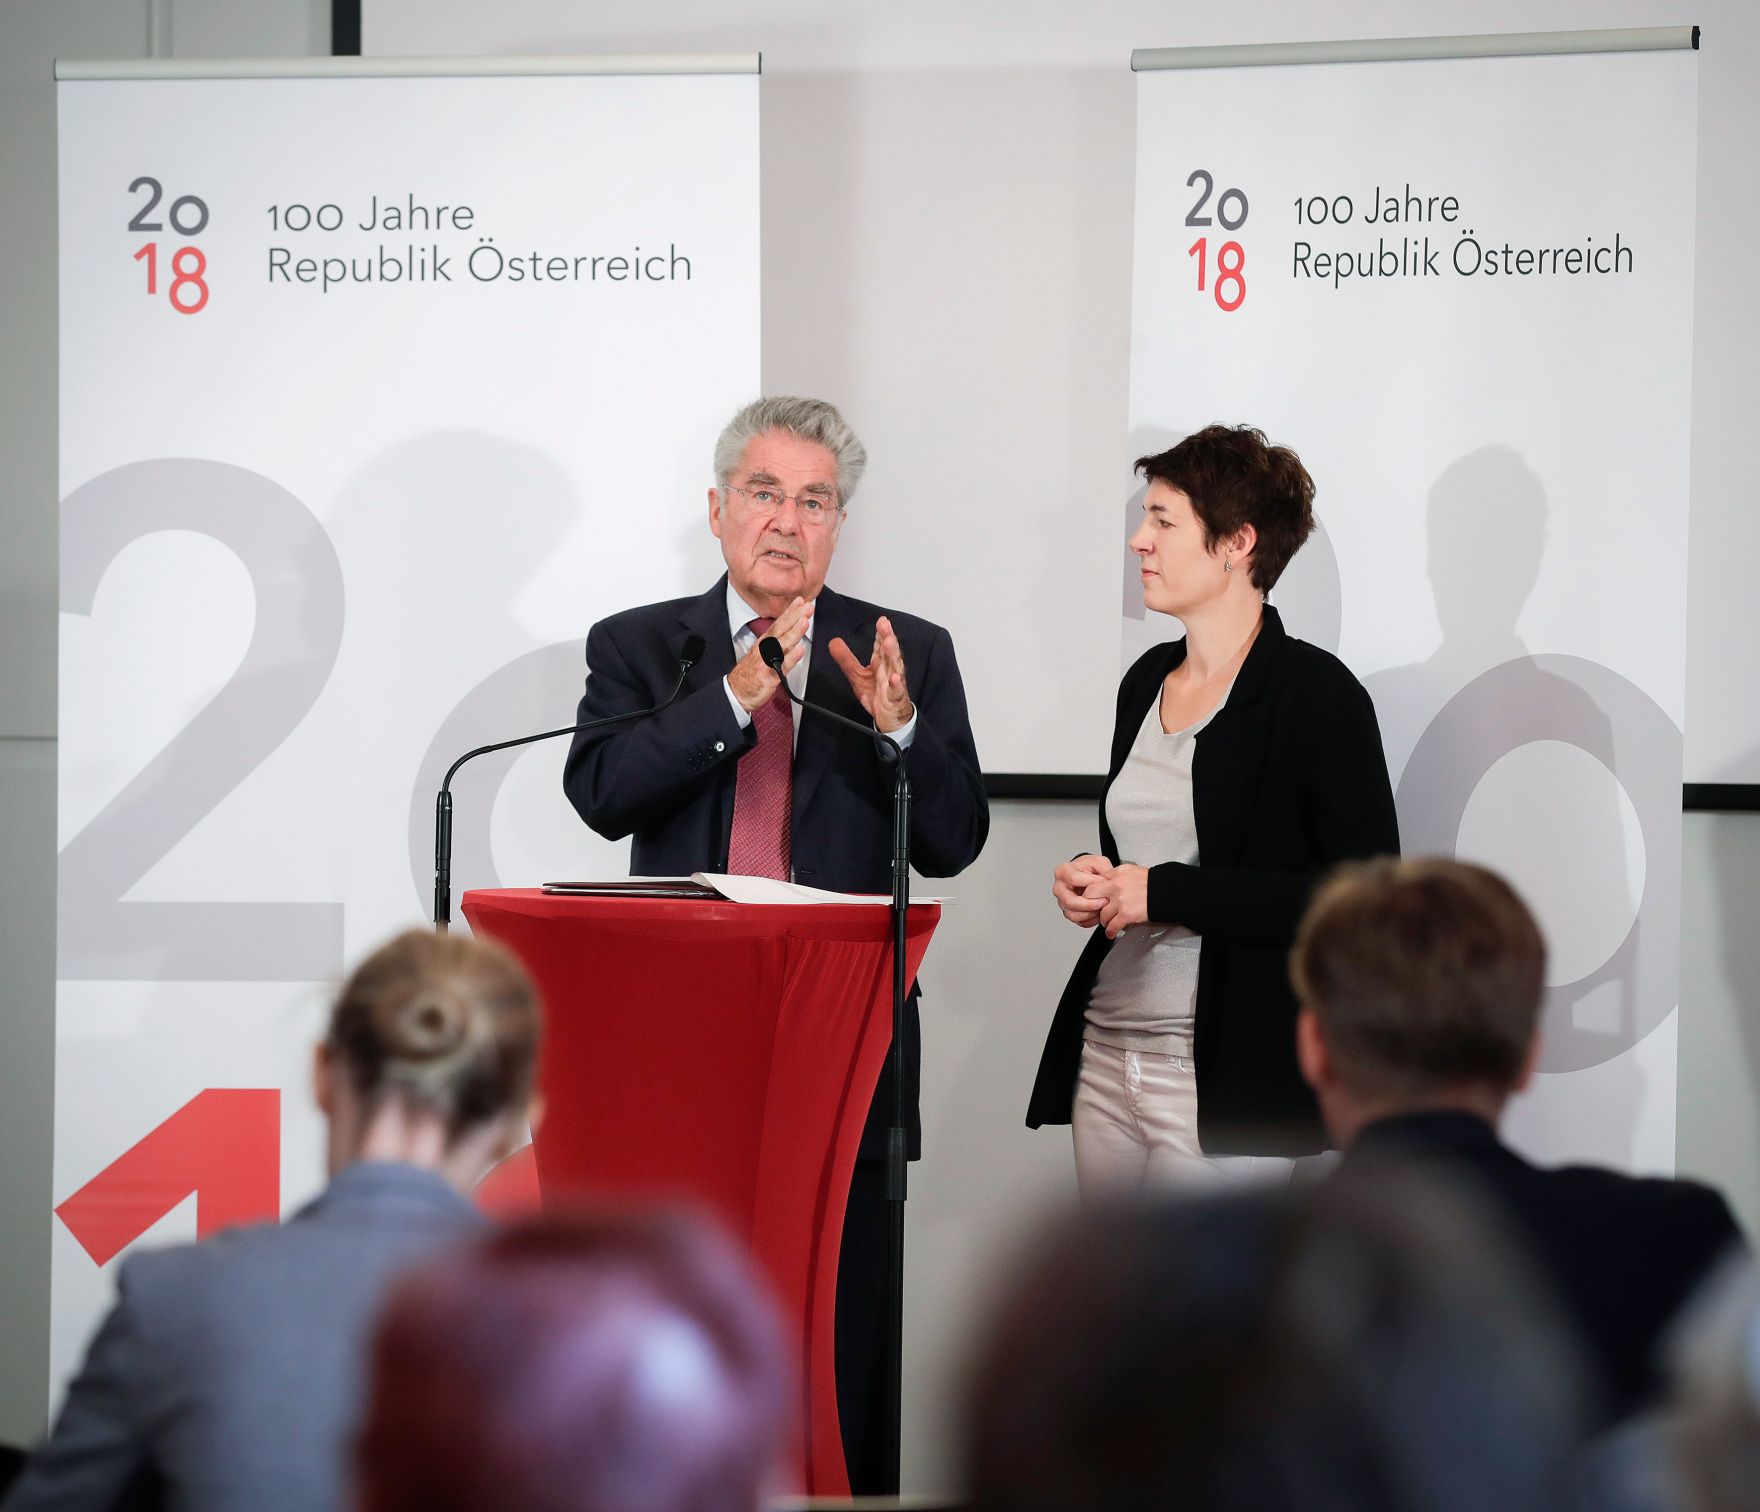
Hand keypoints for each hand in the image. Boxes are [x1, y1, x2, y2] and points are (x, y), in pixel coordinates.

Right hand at [727, 597, 811, 712]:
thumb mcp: (764, 653)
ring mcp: (766, 661)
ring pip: (781, 644)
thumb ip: (779, 643)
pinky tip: (799, 650)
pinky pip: (780, 666)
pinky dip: (790, 658)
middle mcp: (765, 649)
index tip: (801, 600)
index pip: (779, 623)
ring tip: (804, 621)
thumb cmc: (752, 673)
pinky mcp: (767, 676)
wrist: (736, 692)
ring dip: (793, 632)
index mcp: (765, 643)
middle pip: (781, 629)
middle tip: (807, 606)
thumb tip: (793, 633)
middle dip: (795, 616)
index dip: (790, 611)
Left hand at [828, 615, 914, 733]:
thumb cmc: (878, 693)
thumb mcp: (857, 675)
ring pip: (895, 667)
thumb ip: (846, 659)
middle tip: (884, 625)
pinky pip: (896, 691)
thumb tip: (833, 642)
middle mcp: (889, 669)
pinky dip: (895, 684)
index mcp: (881, 662)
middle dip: (887, 637)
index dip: (881, 632)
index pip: (881, 644)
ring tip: (889, 643)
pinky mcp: (895, 698)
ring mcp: (894, 683)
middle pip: (889, 651)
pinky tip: (893, 678)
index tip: (881, 620)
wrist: (890, 716)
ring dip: (892, 654)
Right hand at [1052, 853, 1112, 927]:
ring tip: (1103, 909)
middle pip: (1070, 901)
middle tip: (1104, 902)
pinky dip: (1090, 920)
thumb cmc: (1089, 868)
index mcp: (1063, 872)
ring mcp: (1062, 902)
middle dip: (1090, 904)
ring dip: (1090, 914)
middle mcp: (1059, 888)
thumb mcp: (1098, 862)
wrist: (1087, 875)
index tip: (1105, 885)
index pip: (1074, 880)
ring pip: (1073, 914)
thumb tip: (1107, 883)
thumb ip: (1103, 869)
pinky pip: (1078, 921)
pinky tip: (1099, 913)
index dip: (1091, 884)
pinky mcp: (1069, 912)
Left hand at [1089, 863, 1148, 938]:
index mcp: (1117, 873)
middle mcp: (1115, 885)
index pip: (1096, 881)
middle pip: (1091, 894)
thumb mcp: (1132, 871)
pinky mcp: (1126, 914)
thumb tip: (1109, 881)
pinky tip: (1110, 933)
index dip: (1093, 891)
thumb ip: (1118, 876)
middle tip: (1093, 910)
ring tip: (1107, 923)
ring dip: (1104, 920)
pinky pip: (1112, 926)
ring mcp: (1120, 900)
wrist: (1166, 892)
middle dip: (1091, 904)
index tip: (1093, 897)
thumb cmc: (1153, 883)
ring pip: (1102, 913)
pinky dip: (1110, 931)